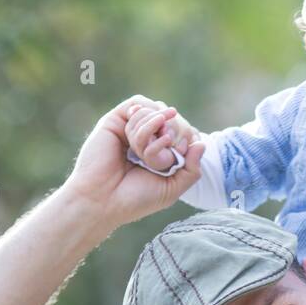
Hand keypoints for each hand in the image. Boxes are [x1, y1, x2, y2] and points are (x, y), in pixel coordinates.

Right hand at [61, 95, 205, 228]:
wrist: (103, 200)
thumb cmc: (136, 199)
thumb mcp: (172, 188)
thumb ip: (192, 170)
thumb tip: (202, 143)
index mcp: (159, 154)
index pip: (182, 131)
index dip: (187, 136)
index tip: (182, 152)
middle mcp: (145, 139)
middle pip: (170, 118)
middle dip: (174, 129)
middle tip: (168, 145)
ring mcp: (129, 128)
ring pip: (154, 109)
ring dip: (155, 127)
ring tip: (145, 151)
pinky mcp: (114, 120)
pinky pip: (138, 104)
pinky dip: (147, 114)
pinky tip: (149, 128)